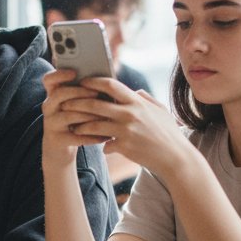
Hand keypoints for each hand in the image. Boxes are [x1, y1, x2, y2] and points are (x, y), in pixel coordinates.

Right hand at [41, 68, 110, 166]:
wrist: (60, 147)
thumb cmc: (75, 120)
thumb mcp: (76, 104)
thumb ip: (86, 92)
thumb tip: (109, 81)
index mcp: (53, 94)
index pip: (49, 79)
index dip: (59, 74)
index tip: (74, 72)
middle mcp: (49, 107)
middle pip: (60, 94)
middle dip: (80, 92)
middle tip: (97, 94)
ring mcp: (51, 123)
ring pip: (69, 115)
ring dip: (89, 115)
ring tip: (105, 117)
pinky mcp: (57, 139)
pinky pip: (76, 136)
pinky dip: (92, 136)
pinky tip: (105, 136)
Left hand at [58, 77, 192, 177]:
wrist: (176, 158)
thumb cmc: (168, 134)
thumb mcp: (160, 111)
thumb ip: (145, 99)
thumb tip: (135, 91)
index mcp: (137, 102)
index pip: (110, 85)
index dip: (93, 82)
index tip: (81, 83)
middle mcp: (130, 114)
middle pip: (95, 104)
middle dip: (77, 103)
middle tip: (65, 104)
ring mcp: (126, 130)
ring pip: (93, 125)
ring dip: (80, 125)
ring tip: (73, 125)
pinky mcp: (124, 147)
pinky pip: (103, 144)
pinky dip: (96, 143)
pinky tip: (90, 143)